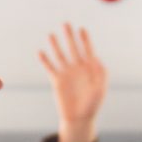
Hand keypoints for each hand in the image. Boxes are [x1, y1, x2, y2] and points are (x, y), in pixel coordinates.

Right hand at [40, 24, 108, 141]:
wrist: (79, 118)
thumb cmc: (93, 104)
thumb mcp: (100, 89)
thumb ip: (100, 74)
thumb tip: (97, 59)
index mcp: (90, 68)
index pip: (88, 50)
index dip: (85, 39)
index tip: (82, 29)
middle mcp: (77, 67)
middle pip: (73, 48)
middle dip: (70, 36)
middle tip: (66, 24)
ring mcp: (66, 73)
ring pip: (60, 55)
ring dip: (56, 45)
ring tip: (51, 34)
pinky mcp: (56, 80)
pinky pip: (50, 68)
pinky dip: (45, 60)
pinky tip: (40, 52)